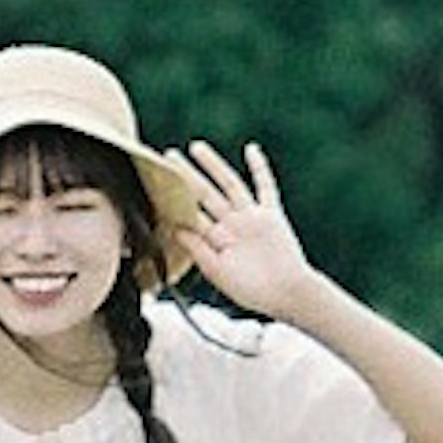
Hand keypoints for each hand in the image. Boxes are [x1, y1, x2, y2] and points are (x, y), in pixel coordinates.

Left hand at [174, 140, 314, 320]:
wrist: (287, 295)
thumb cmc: (252, 291)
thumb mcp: (218, 272)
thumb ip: (198, 250)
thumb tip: (176, 228)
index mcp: (216, 240)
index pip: (191, 215)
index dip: (174, 200)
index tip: (155, 184)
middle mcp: (231, 225)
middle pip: (204, 194)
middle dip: (187, 176)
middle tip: (167, 156)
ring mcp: (251, 218)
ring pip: (229, 184)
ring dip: (214, 166)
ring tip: (196, 147)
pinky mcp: (271, 216)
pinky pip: (265, 188)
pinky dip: (260, 169)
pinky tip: (251, 150)